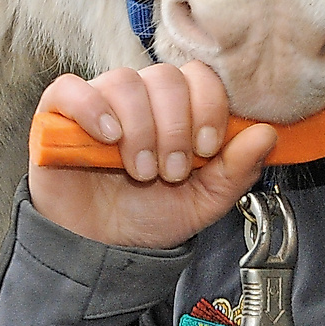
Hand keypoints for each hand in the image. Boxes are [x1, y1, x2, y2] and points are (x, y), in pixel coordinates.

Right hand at [28, 62, 277, 248]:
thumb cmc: (147, 217)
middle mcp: (138, 98)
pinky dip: (92, 108)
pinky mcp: (57, 114)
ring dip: (142, 129)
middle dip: (176, 127)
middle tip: (173, 171)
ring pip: (125, 82)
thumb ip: (236, 170)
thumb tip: (267, 134)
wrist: (99, 249)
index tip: (208, 148)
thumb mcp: (202, 201)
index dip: (209, 106)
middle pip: (165, 77)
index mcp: (175, 109)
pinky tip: (108, 138)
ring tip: (142, 170)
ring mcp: (97, 102)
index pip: (198, 76)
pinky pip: (71, 89)